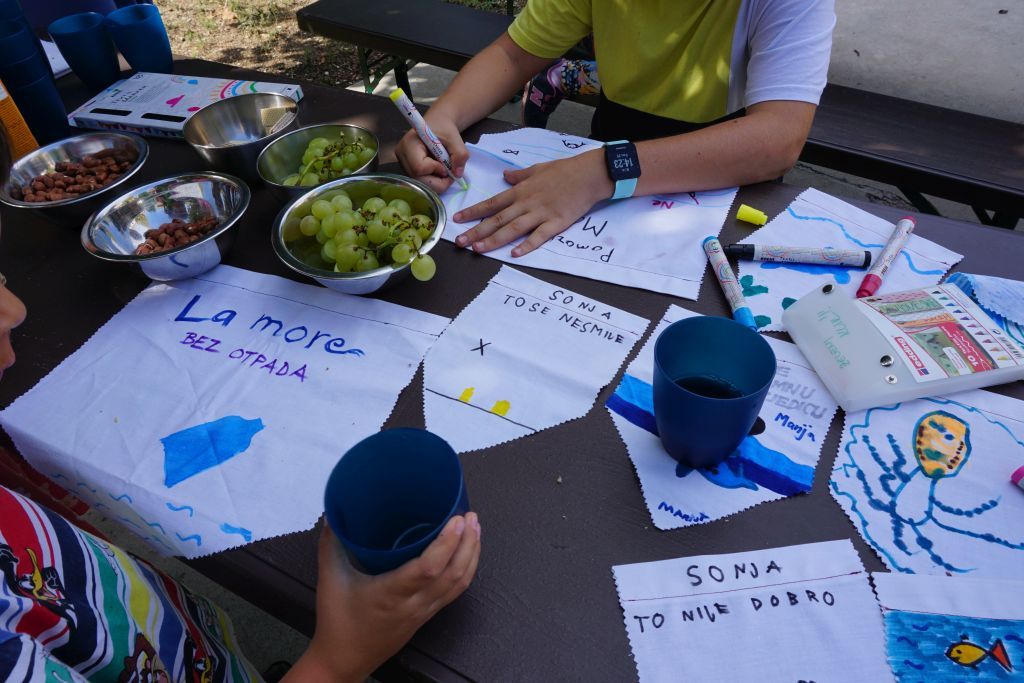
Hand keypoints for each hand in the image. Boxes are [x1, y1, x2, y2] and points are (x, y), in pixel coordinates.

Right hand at [285, 514, 481, 682]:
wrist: (343, 662)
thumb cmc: (337, 623)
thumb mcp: (329, 580)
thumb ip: (331, 544)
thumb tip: (333, 513)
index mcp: (391, 593)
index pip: (428, 568)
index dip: (447, 543)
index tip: (456, 519)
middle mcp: (413, 604)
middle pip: (452, 574)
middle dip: (467, 543)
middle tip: (471, 515)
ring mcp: (423, 611)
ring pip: (458, 584)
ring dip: (471, 555)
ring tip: (475, 529)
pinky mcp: (426, 615)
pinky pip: (454, 592)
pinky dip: (465, 571)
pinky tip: (466, 555)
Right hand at [395, 116, 468, 193]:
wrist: (437, 124)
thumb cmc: (444, 128)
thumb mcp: (455, 139)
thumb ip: (459, 155)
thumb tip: (457, 174)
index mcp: (409, 143)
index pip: (419, 167)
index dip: (436, 170)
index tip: (446, 164)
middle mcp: (402, 155)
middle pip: (418, 179)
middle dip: (438, 181)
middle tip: (449, 173)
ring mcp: (403, 163)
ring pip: (420, 183)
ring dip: (436, 181)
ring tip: (443, 169)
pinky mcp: (408, 169)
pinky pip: (420, 182)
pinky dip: (433, 181)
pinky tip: (437, 170)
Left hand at [453, 148, 612, 256]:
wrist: (589, 174)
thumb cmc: (564, 170)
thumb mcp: (538, 168)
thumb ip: (519, 175)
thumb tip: (505, 176)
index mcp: (520, 191)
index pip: (491, 203)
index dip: (473, 212)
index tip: (458, 220)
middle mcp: (526, 203)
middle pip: (497, 219)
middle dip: (476, 231)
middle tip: (460, 242)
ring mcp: (540, 214)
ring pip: (513, 229)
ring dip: (494, 240)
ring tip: (478, 249)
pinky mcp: (556, 223)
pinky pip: (539, 236)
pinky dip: (527, 245)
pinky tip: (515, 254)